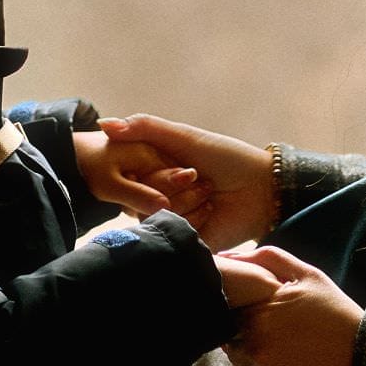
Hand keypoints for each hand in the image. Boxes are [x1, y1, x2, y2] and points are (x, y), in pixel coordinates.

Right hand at [97, 114, 275, 249]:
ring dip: (186, 202)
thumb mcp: (184, 137)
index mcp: (157, 172)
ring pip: (156, 217)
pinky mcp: (187, 241)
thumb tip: (102, 124)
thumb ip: (143, 128)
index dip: (152, 170)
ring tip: (209, 193)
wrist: (262, 188)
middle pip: (141, 198)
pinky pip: (174, 235)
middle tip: (197, 176)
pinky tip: (211, 212)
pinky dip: (193, 221)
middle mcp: (160, 196)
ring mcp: (173, 220)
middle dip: (171, 184)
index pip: (132, 176)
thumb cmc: (226, 158)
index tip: (178, 163)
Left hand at [216, 247, 362, 365]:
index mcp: (258, 314)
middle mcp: (254, 349)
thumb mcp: (310, 276)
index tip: (271, 323)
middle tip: (284, 345)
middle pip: (230, 345)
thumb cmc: (339, 318)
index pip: (228, 314)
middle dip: (250, 343)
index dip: (247, 318)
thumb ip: (266, 259)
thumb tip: (224, 256)